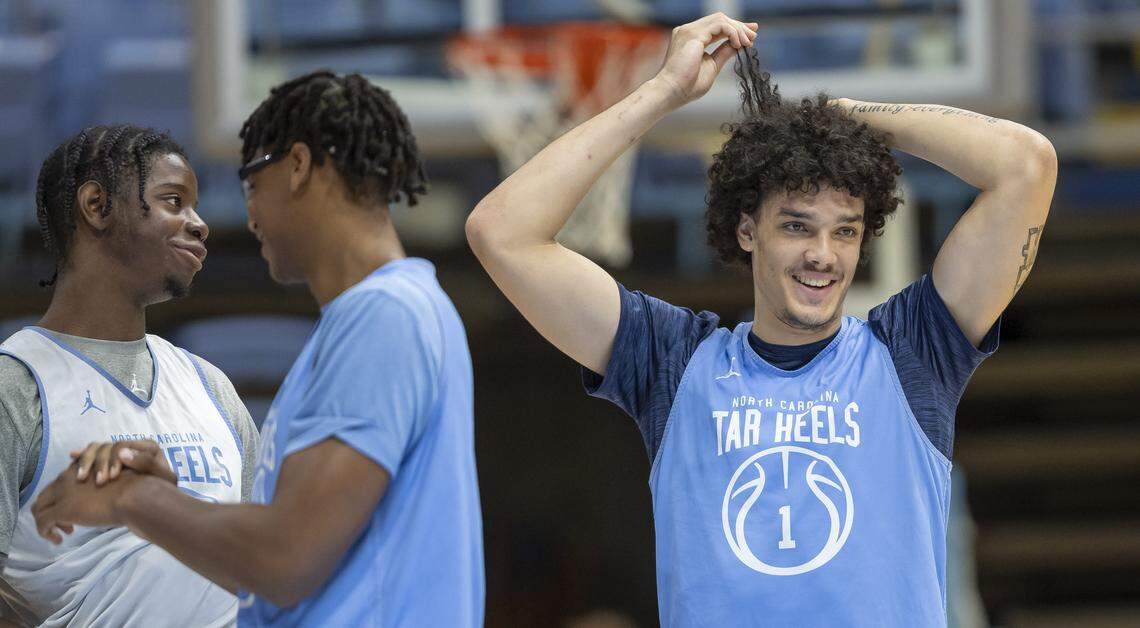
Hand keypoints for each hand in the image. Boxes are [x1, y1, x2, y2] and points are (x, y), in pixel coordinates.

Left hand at [31, 466, 145, 543]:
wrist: (134, 496)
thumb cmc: (135, 489)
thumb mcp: (118, 482)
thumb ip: (106, 485)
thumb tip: (109, 496)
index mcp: (81, 469)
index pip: (60, 484)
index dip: (63, 499)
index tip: (75, 511)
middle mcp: (67, 478)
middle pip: (45, 495)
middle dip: (52, 511)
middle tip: (68, 526)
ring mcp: (62, 493)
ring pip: (39, 508)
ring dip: (47, 522)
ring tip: (62, 533)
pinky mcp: (62, 509)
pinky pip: (42, 522)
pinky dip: (46, 533)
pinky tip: (58, 540)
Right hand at [70, 439, 177, 486]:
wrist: (158, 505)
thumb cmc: (163, 492)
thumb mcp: (163, 479)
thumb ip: (147, 464)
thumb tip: (122, 453)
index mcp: (146, 447)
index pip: (121, 446)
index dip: (113, 459)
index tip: (111, 477)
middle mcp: (132, 448)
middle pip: (106, 447)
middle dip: (98, 463)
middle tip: (98, 482)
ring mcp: (118, 455)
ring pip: (95, 450)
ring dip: (86, 461)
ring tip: (81, 478)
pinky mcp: (107, 465)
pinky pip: (91, 456)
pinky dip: (81, 458)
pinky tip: (73, 461)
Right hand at [654, 13, 757, 105]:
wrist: (671, 92)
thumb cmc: (687, 86)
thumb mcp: (712, 66)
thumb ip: (723, 53)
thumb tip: (738, 44)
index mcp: (691, 38)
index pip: (717, 27)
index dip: (735, 28)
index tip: (751, 34)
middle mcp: (688, 31)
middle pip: (720, 19)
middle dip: (739, 26)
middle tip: (754, 36)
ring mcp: (689, 30)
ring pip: (721, 19)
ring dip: (737, 29)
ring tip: (747, 42)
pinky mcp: (693, 34)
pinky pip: (720, 25)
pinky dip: (732, 32)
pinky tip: (738, 44)